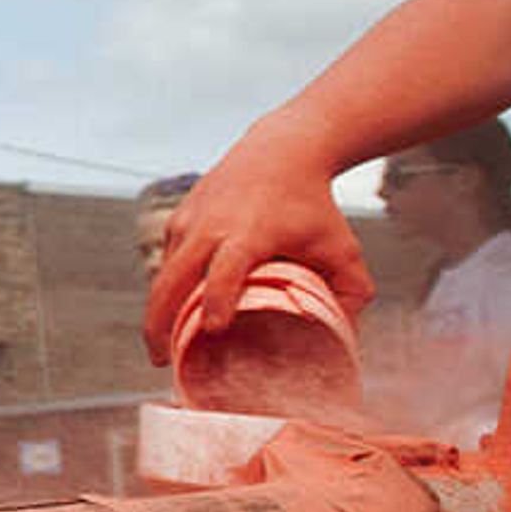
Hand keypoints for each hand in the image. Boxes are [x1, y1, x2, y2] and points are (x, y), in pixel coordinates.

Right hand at [141, 131, 370, 359]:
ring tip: (164, 345)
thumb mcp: (342, 246)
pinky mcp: (178, 218)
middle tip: (160, 361)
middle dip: (158, 323)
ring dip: (158, 311)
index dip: (218, 301)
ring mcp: (189, 220)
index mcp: (251, 232)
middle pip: (172, 278)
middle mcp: (211, 225)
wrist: (282, 150)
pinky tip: (176, 311)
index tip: (213, 331)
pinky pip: (167, 262)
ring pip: (164, 275)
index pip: (226, 270)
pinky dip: (168, 288)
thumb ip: (352, 292)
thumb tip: (347, 337)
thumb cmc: (314, 205)